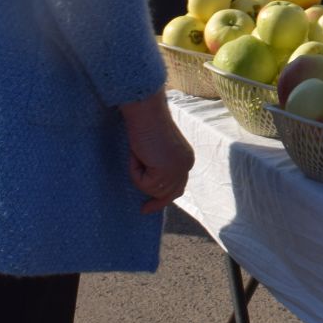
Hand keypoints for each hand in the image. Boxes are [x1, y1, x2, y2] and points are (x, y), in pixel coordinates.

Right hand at [121, 91, 193, 214]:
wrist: (146, 112)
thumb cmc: (146, 125)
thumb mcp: (155, 151)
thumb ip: (159, 166)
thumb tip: (153, 188)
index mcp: (186, 159)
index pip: (179, 186)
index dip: (165, 198)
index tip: (150, 207)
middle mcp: (186, 165)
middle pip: (170, 194)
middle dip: (155, 201)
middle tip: (144, 209)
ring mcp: (178, 169)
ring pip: (153, 190)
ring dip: (139, 177)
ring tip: (137, 155)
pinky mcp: (166, 170)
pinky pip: (144, 184)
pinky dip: (135, 172)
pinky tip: (137, 155)